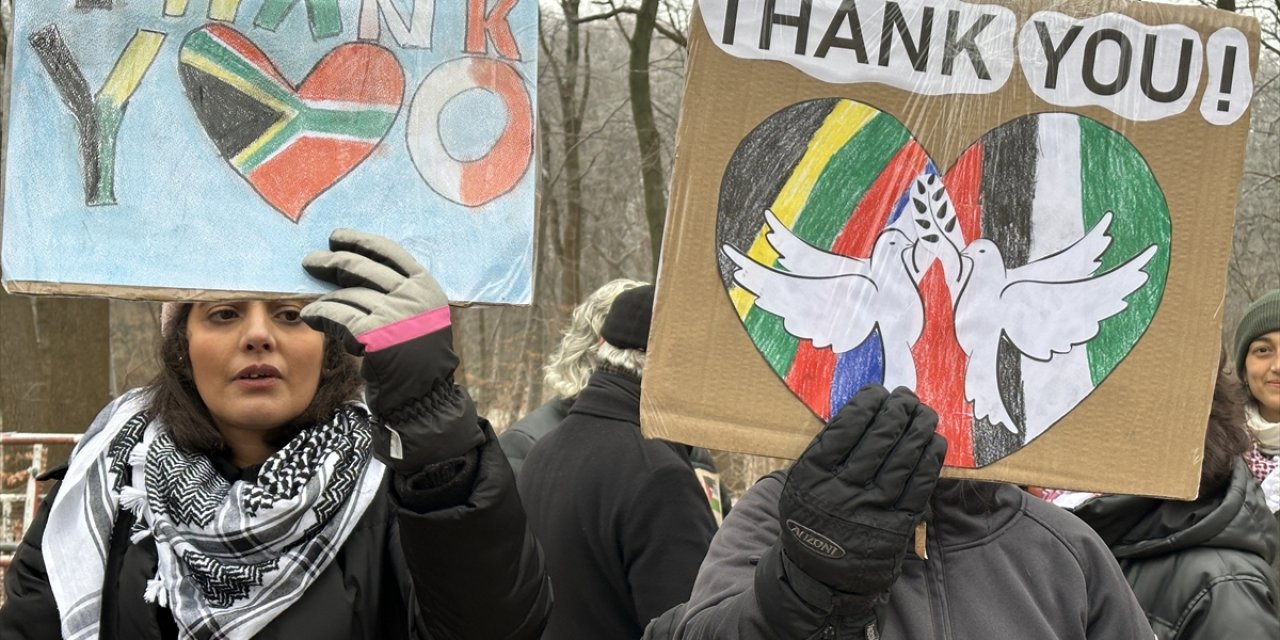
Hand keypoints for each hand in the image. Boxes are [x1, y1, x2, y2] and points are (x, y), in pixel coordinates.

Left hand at [301, 229, 481, 469]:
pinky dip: (320, 314)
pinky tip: (310, 316)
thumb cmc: (415, 361)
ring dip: (323, 297)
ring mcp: (394, 314)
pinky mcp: (374, 334)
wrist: (423, 399)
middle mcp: (413, 296)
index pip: (390, 252)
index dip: (360, 241)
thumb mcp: (417, 320)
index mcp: (426, 288)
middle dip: (331, 262)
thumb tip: (348, 267)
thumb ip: (395, 295)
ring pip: (346, 294)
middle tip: (310, 261)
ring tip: (310, 302)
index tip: (337, 237)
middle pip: (362, 268)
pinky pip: (337, 315)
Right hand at [778, 385, 946, 616]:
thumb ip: (824, 452)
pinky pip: (919, 487)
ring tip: (925, 413)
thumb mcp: (799, 484)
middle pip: (879, 439)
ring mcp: (871, 510)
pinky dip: (930, 461)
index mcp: (813, 475)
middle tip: (907, 397)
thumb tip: (861, 412)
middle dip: (898, 411)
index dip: (866, 404)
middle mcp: (842, 491)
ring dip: (919, 430)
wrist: (819, 576)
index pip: (845, 428)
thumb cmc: (811, 518)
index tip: (877, 392)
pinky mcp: (895, 527)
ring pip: (903, 460)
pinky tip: (935, 443)